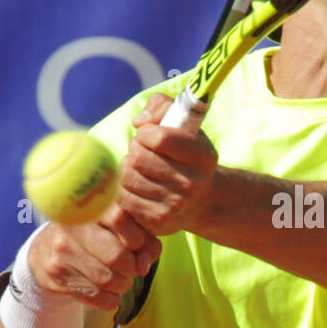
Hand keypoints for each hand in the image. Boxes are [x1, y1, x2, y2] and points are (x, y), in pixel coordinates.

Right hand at [28, 213, 161, 312]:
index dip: (138, 239)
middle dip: (132, 269)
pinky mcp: (56, 275)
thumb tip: (143, 267)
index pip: (121, 219)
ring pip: (107, 280)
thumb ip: (144, 243)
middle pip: (117, 256)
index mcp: (92, 207)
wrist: (47, 250)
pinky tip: (109, 294)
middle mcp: (72, 226)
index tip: (136, 246)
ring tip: (121, 281)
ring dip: (122, 286)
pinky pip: (95, 297)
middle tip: (131, 270)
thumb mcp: (121, 230)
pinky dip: (110, 300)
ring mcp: (61, 251)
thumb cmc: (96, 237)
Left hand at [116, 91, 217, 235]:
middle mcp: (193, 183)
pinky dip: (125, 189)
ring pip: (127, 177)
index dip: (145, 132)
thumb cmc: (186, 155)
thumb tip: (139, 123)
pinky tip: (137, 186)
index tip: (149, 135)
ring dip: (127, 169)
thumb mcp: (184, 124)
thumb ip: (162, 106)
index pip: (159, 138)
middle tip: (143, 153)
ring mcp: (176, 205)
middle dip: (135, 150)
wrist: (202, 201)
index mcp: (202, 156)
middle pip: (138, 158)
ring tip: (140, 169)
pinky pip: (123, 198)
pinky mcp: (158, 222)